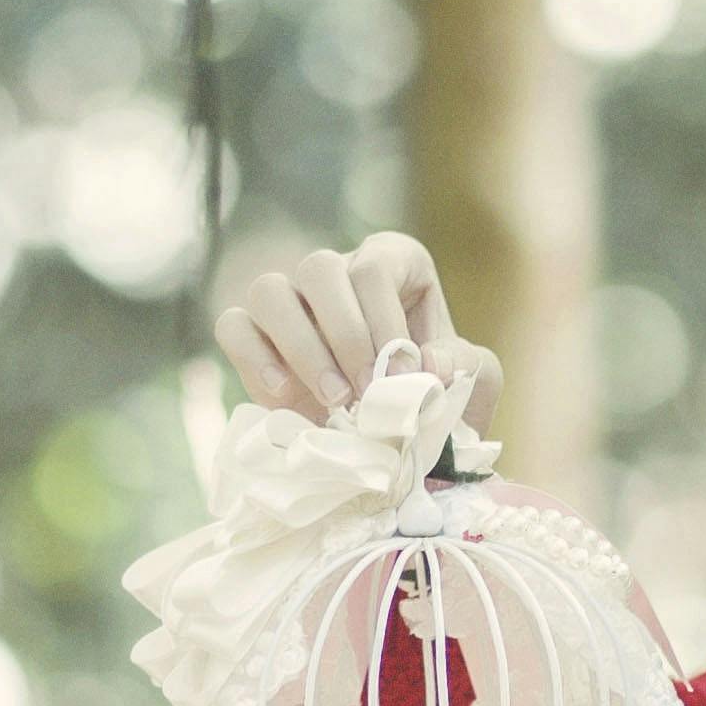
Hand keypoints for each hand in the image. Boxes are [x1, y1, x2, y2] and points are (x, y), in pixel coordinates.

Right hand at [215, 231, 503, 434]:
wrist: (393, 442)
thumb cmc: (434, 398)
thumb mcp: (472, 383)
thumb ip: (466, 366)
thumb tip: (430, 362)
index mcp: (390, 263)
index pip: (375, 266)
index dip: (385, 322)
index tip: (400, 378)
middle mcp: (334, 271)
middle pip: (319, 267)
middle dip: (345, 334)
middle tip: (366, 392)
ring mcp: (287, 300)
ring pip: (269, 290)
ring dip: (301, 347)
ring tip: (334, 400)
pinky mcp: (250, 335)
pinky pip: (233, 327)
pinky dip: (254, 359)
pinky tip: (286, 398)